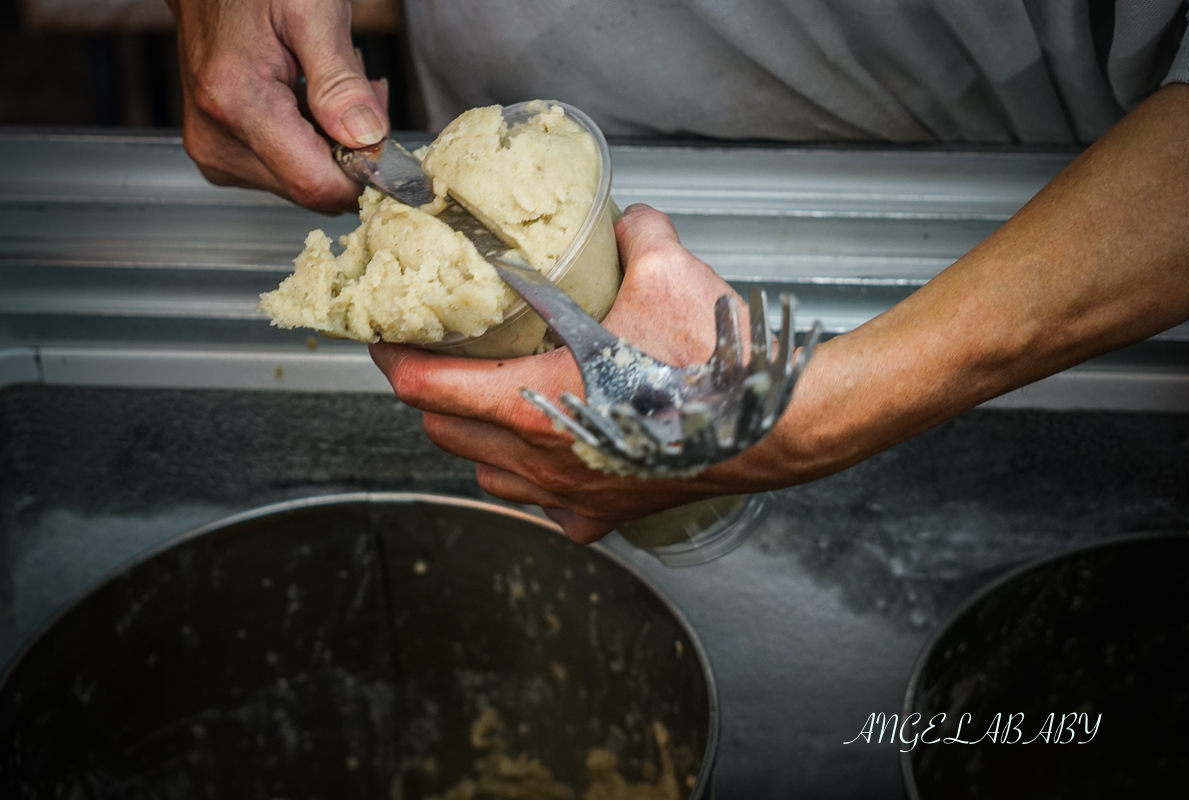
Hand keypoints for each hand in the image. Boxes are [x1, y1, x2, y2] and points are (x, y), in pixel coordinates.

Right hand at [168, 0, 388, 211]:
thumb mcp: (313, 11)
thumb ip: (340, 80)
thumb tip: (367, 138)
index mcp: (236, 102)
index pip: (316, 183)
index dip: (364, 175)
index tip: (390, 146)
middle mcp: (217, 139)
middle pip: (312, 186)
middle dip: (351, 152)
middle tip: (363, 93)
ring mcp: (216, 152)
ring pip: (303, 182)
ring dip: (334, 147)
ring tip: (333, 91)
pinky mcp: (221, 155)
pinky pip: (285, 171)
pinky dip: (311, 145)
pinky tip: (310, 104)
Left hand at [370, 206, 791, 542]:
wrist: (771, 430)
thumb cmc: (714, 368)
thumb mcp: (669, 274)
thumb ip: (638, 234)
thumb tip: (629, 218)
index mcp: (532, 403)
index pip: (424, 386)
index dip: (390, 357)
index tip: (382, 336)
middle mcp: (539, 460)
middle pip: (444, 432)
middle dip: (428, 395)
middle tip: (437, 359)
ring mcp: (570, 495)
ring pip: (487, 477)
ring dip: (474, 440)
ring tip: (488, 406)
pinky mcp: (605, 514)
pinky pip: (546, 510)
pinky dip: (533, 486)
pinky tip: (553, 458)